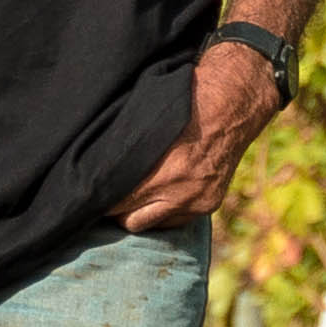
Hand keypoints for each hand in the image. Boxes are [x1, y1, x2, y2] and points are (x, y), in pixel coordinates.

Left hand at [111, 38, 286, 234]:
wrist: (234, 103)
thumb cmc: (183, 101)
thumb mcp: (146, 120)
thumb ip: (124, 152)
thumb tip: (94, 170)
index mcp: (161, 169)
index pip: (114, 201)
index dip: (98, 195)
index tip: (90, 189)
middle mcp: (179, 191)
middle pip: (129, 220)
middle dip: (116, 208)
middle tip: (108, 193)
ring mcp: (197, 201)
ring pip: (152, 225)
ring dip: (141, 212)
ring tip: (134, 194)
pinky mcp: (209, 204)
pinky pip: (176, 220)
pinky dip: (165, 210)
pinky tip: (160, 193)